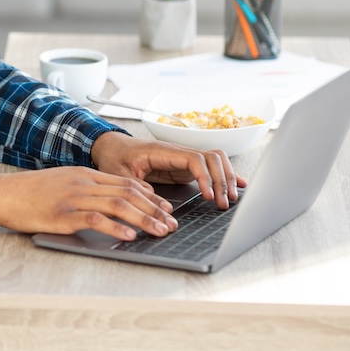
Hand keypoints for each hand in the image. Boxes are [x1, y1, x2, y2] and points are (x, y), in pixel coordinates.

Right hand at [0, 166, 178, 240]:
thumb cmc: (31, 192)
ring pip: (118, 205)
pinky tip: (129, 236)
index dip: (150, 195)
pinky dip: (115, 227)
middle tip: (172, 223)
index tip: (166, 208)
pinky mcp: (63, 214)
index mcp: (85, 174)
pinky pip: (95, 219)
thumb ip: (88, 188)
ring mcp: (73, 197)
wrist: (3, 194)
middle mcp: (83, 182)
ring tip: (160, 231)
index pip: (126, 181)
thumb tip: (113, 199)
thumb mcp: (63, 182)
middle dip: (154, 209)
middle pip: (128, 192)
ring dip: (143, 219)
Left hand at [90, 130, 246, 209]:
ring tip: (230, 199)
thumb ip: (135, 186)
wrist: (111, 147)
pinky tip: (238, 185)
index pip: (194, 159)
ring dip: (226, 178)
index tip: (208, 196)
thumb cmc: (115, 157)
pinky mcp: (184, 167)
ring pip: (215, 161)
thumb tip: (157, 200)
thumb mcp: (118, 173)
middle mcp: (177, 152)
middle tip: (223, 203)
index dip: (205, 177)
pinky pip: (209, 167)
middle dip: (221, 179)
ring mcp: (182, 159)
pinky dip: (225, 175)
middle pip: (211, 158)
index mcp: (162, 151)